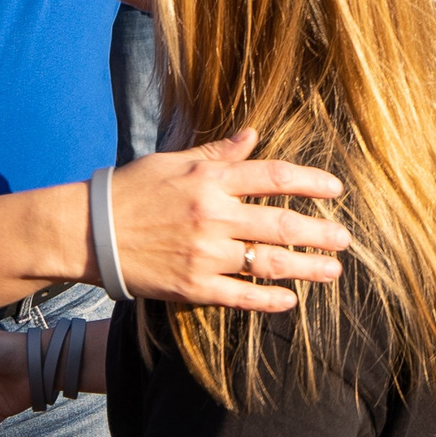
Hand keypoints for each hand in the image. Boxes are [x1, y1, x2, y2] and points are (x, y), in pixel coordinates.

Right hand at [107, 128, 348, 310]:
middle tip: (346, 239)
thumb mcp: (173, 162)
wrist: (89, 231)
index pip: (273, 177)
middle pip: (281, 224)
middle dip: (320, 233)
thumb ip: (216, 154)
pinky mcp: (192, 286)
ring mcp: (204, 254)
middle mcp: (212, 215)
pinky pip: (241, 296)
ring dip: (307, 267)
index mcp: (209, 180)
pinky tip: (292, 301)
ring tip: (333, 270)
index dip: (310, 182)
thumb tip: (252, 135)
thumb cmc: (131, 190)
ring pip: (268, 263)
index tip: (336, 190)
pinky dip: (270, 300)